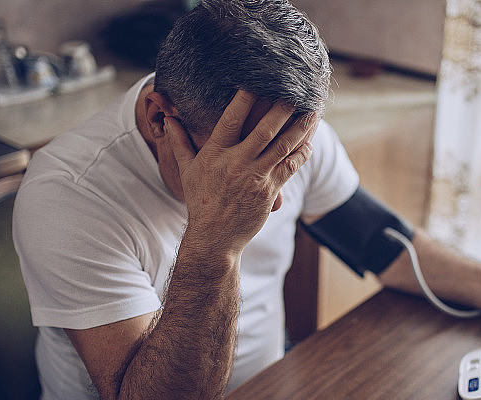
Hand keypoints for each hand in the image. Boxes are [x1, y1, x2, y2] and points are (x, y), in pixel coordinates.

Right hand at [165, 90, 318, 252]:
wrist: (214, 238)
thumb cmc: (200, 202)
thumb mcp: (187, 171)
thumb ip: (180, 142)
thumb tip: (168, 119)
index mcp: (216, 154)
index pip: (232, 119)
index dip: (245, 98)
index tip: (257, 80)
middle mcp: (236, 163)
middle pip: (265, 130)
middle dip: (283, 109)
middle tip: (296, 90)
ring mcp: (255, 177)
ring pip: (283, 146)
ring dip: (301, 128)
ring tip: (313, 111)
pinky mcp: (269, 192)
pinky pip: (290, 167)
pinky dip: (301, 153)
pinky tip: (309, 141)